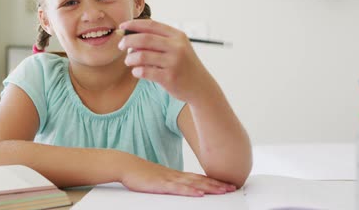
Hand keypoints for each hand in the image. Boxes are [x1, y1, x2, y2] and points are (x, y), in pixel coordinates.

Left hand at [118, 19, 213, 102]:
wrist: (200, 87)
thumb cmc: (184, 66)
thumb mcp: (178, 47)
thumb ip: (159, 40)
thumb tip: (130, 38)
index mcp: (177, 36)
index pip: (151, 25)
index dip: (134, 24)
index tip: (122, 26)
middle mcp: (177, 47)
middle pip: (144, 39)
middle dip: (128, 40)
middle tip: (120, 45)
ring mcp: (173, 62)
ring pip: (141, 56)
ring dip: (130, 58)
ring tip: (129, 61)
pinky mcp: (169, 77)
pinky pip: (144, 72)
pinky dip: (136, 71)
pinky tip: (137, 72)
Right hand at [120, 154, 236, 195]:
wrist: (126, 165)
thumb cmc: (141, 174)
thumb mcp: (159, 179)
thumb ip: (171, 183)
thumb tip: (182, 188)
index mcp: (176, 175)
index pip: (199, 178)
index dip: (214, 181)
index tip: (227, 184)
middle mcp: (176, 176)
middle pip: (201, 180)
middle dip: (218, 184)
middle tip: (233, 187)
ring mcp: (169, 179)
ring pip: (193, 184)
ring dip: (210, 187)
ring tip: (224, 190)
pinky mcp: (161, 184)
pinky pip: (178, 188)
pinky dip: (190, 191)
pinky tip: (199, 194)